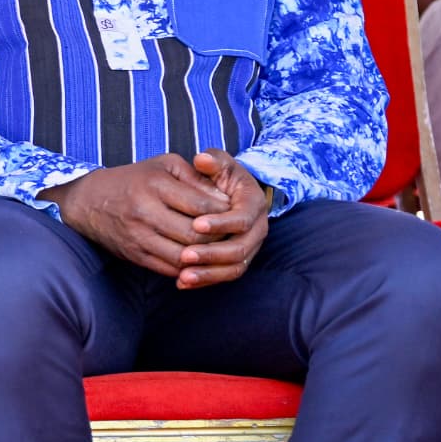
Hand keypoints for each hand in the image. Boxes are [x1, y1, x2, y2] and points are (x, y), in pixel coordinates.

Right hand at [45, 153, 233, 281]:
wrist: (87, 201)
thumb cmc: (134, 179)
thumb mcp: (164, 166)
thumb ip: (197, 178)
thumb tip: (225, 199)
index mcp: (154, 184)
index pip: (203, 205)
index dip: (224, 212)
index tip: (232, 211)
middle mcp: (144, 211)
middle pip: (196, 235)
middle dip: (219, 237)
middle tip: (230, 233)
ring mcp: (138, 236)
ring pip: (185, 256)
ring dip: (206, 256)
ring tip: (216, 246)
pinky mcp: (134, 255)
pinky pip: (170, 269)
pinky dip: (189, 267)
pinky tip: (197, 257)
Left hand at [172, 149, 270, 288]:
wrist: (227, 195)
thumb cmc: (219, 176)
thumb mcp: (219, 164)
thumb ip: (212, 161)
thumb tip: (202, 158)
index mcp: (255, 205)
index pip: (242, 219)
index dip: (221, 223)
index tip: (196, 224)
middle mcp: (258, 229)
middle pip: (240, 249)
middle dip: (212, 254)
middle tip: (184, 255)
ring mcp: (249, 247)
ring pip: (233, 268)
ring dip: (208, 274)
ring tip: (182, 275)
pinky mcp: (237, 261)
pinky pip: (224, 276)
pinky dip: (205, 281)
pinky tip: (181, 283)